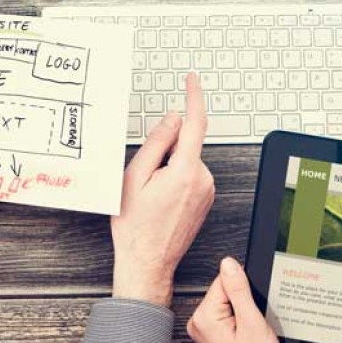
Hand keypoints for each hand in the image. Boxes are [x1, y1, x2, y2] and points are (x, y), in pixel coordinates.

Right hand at [111, 72, 214, 306]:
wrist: (146, 262)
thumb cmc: (135, 226)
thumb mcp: (135, 177)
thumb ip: (157, 143)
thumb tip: (173, 119)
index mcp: (185, 172)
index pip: (195, 123)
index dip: (194, 96)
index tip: (192, 79)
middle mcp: (203, 180)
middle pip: (185, 143)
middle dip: (165, 149)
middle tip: (144, 178)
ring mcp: (206, 191)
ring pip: (186, 159)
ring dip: (168, 165)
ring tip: (150, 194)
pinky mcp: (205, 198)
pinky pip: (189, 174)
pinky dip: (174, 176)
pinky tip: (160, 199)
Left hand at [187, 257, 286, 342]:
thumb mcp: (252, 322)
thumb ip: (239, 290)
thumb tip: (228, 262)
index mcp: (203, 317)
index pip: (224, 281)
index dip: (244, 292)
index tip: (250, 312)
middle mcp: (198, 321)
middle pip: (224, 290)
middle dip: (243, 302)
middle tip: (250, 326)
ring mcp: (204, 328)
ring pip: (228, 300)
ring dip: (243, 311)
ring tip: (248, 333)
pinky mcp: (212, 332)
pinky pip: (227, 312)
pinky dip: (240, 319)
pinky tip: (244, 335)